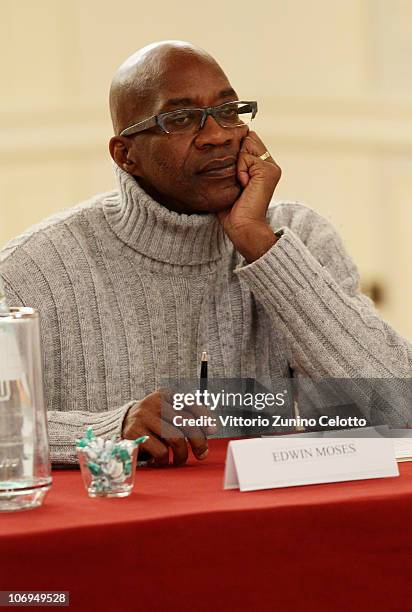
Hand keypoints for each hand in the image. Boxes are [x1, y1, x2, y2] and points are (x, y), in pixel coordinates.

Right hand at [122, 390, 214, 466]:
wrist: (122, 426)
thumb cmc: (154, 422)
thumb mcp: (168, 412)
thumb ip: (187, 417)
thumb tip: (212, 429)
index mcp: (166, 394)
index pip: (190, 402)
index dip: (205, 417)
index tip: (214, 430)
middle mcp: (155, 402)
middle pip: (186, 423)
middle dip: (198, 442)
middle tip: (202, 454)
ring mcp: (143, 416)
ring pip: (175, 438)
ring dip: (182, 454)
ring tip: (180, 459)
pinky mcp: (135, 433)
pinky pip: (160, 450)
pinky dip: (165, 460)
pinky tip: (162, 460)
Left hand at [217, 131, 281, 262]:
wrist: (243, 227)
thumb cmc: (231, 210)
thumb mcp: (227, 182)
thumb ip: (227, 164)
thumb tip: (212, 148)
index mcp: (261, 166)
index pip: (246, 140)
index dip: (234, 148)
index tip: (230, 170)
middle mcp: (269, 164)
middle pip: (247, 137)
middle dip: (235, 153)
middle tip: (235, 178)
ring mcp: (270, 167)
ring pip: (246, 144)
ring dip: (236, 163)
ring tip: (239, 183)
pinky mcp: (268, 171)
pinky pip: (246, 156)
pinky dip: (239, 170)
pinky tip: (243, 185)